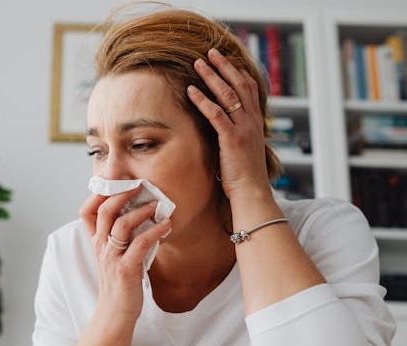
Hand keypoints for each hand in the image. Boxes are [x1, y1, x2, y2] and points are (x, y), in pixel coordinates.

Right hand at [79, 187, 171, 323]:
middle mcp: (100, 247)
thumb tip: (140, 213)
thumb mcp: (113, 255)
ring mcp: (112, 258)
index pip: (86, 211)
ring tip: (157, 206)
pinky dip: (155, 231)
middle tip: (140, 185)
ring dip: (142, 211)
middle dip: (122, 194)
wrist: (115, 312)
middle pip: (104, 211)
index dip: (98, 194)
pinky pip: (140, 244)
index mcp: (96, 241)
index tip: (116, 182)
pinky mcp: (126, 269)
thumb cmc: (119, 282)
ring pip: (121, 224)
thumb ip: (120, 236)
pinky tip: (166, 226)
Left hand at [186, 48, 272, 200]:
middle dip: (224, 66)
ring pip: (228, 94)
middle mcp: (252, 122)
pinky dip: (202, 100)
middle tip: (210, 52)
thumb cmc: (243, 177)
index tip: (226, 61)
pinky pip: (215, 114)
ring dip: (211, 76)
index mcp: (256, 123)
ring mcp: (243, 129)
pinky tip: (190, 90)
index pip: (250, 89)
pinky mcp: (231, 139)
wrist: (252, 194)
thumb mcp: (242, 150)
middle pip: (239, 85)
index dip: (238, 72)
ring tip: (197, 63)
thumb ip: (235, 135)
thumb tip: (222, 130)